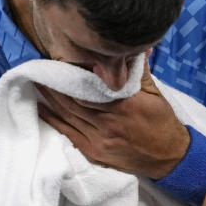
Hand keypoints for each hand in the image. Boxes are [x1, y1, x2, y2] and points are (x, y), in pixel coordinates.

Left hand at [36, 58, 189, 178]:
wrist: (168, 158)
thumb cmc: (162, 123)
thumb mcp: (155, 93)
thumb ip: (139, 71)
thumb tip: (133, 47)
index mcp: (125, 104)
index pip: (91, 85)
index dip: (72, 72)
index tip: (59, 58)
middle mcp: (109, 121)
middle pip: (74, 99)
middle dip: (56, 83)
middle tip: (41, 66)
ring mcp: (99, 138)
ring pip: (68, 114)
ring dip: (50, 98)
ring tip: (37, 81)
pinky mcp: (94, 151)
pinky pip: (68, 133)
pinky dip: (52, 120)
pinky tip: (41, 108)